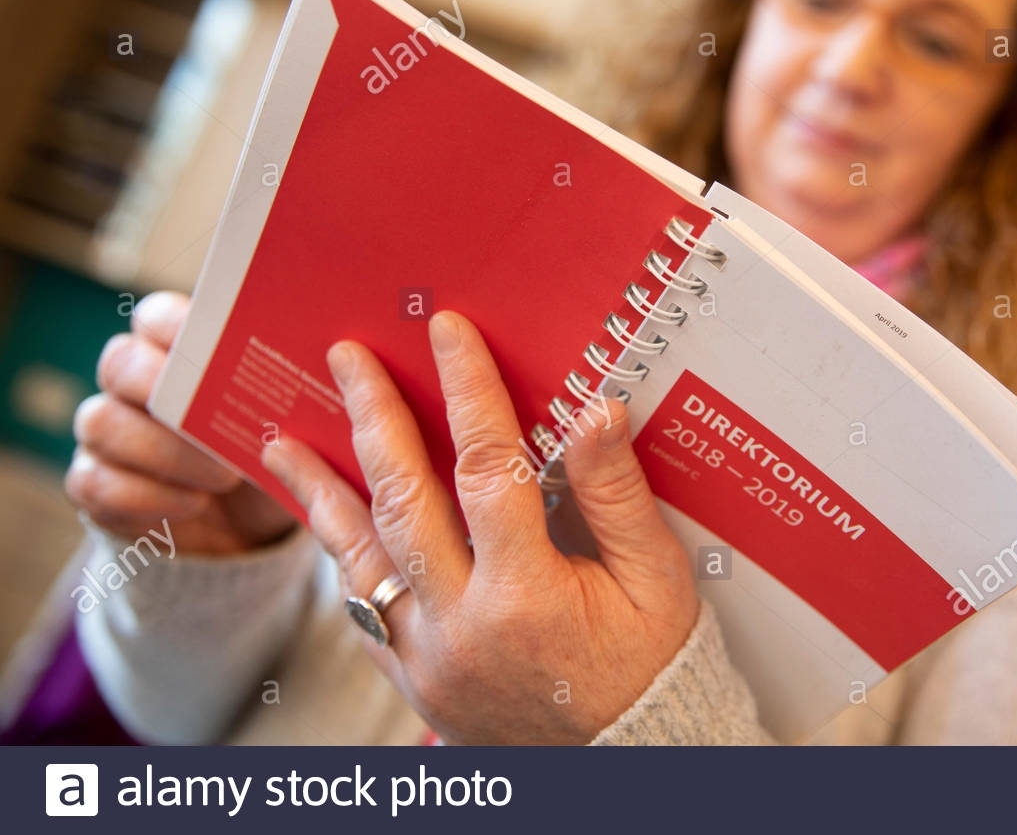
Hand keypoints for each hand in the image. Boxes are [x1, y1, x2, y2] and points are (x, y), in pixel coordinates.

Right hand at [66, 291, 297, 554]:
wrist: (251, 527)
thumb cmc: (280, 450)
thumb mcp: (297, 417)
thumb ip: (302, 382)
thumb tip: (353, 355)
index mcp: (180, 348)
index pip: (157, 316)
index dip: (176, 325)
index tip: (212, 344)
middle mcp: (134, 381)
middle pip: (120, 362)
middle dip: (170, 394)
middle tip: (221, 427)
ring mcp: (109, 431)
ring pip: (101, 423)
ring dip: (164, 452)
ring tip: (222, 479)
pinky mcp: (97, 484)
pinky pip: (97, 484)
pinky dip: (147, 497)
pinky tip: (194, 506)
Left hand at [261, 310, 698, 744]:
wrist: (633, 756)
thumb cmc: (650, 663)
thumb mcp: (657, 577)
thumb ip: (618, 494)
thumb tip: (596, 411)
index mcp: (529, 596)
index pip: (489, 468)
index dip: (468, 390)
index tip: (448, 333)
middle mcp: (463, 628)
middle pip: (404, 502)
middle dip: (375, 419)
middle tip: (348, 359)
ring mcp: (429, 660)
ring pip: (360, 561)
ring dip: (322, 494)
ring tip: (284, 444)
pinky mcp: (414, 682)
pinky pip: (362, 613)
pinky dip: (344, 560)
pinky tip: (327, 524)